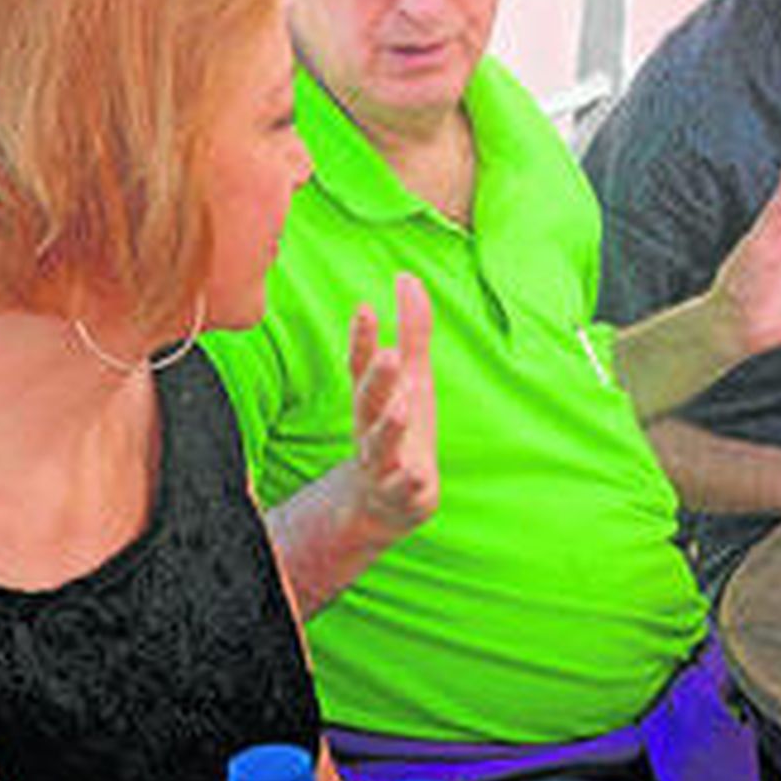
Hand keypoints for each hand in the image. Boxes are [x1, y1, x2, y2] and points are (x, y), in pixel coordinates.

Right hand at [347, 273, 437, 541]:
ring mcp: (383, 463)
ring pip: (381, 446)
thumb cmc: (398, 425)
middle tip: (388, 355)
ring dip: (389, 427)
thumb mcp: (409, 377)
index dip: (361, 339)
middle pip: (368, 403)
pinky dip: (409, 483)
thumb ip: (411, 331)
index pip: (360, 366)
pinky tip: (419, 475)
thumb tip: (407, 277)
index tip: (365, 307)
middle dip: (377, 380)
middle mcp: (370, 428)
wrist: (384, 503)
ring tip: (403, 407)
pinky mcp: (401, 494)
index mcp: (372, 399)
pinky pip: (403, 490)